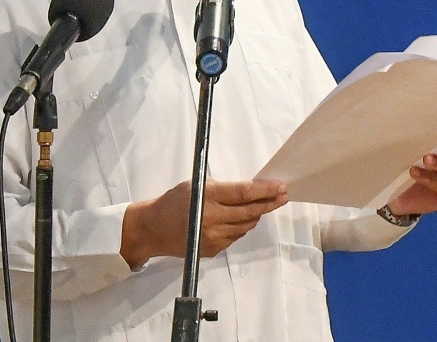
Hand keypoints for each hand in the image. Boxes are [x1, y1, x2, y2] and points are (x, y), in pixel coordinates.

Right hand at [120, 179, 287, 267]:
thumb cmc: (174, 201)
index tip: (281, 186)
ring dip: (256, 215)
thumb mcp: (196, 186)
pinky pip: (236, 236)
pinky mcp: (213, 250)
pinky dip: (241, 226)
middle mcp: (212, 219)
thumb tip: (251, 190)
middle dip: (270, 203)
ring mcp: (213, 237)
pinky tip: (238, 219)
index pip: (243, 193)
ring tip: (261, 205)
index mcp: (207, 198)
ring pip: (246, 225)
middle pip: (250, 211)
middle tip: (283, 195)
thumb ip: (222, 189)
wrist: (153, 229)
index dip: (265, 190)